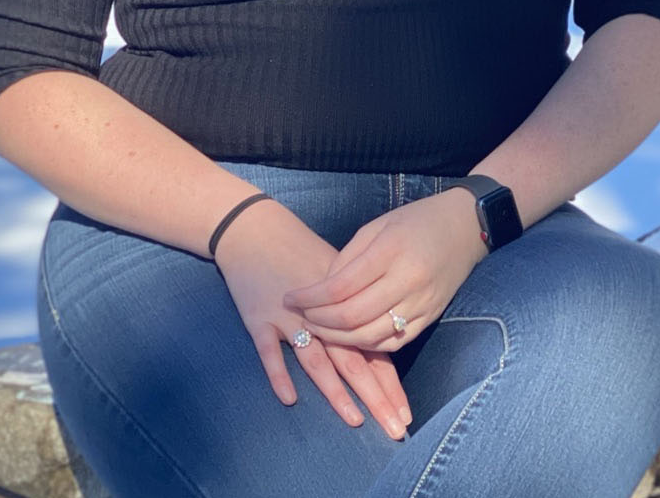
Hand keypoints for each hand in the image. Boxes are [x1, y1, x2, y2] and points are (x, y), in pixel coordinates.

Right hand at [212, 198, 412, 440]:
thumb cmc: (297, 249)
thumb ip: (356, 301)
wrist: (253, 228)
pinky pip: (268, 350)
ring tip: (354, 420)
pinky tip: (290, 398)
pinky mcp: (258, 317)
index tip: (406, 415)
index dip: (390, 383)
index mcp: (345, 302)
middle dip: (375, 398)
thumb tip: (381, 332)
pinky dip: (278, 372)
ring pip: (316, 360)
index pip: (373, 348)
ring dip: (336, 392)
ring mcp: (288, 318)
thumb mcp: (334, 270)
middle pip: (352, 360)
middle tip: (394, 430)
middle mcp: (321, 315)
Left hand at [281, 189, 486, 351]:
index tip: (289, 298)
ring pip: (372, 336)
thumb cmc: (416, 220)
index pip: (341, 286)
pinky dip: (367, 345)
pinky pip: (394, 343)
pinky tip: (350, 338)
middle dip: (320, 322)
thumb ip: (349, 257)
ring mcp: (422, 303)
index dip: (311, 297)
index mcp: (390, 251)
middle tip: (299, 319)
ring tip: (319, 331)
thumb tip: (321, 288)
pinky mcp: (431, 317)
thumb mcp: (377, 226)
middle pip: (353, 316)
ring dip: (340, 339)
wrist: (466, 226)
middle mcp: (408, 280)